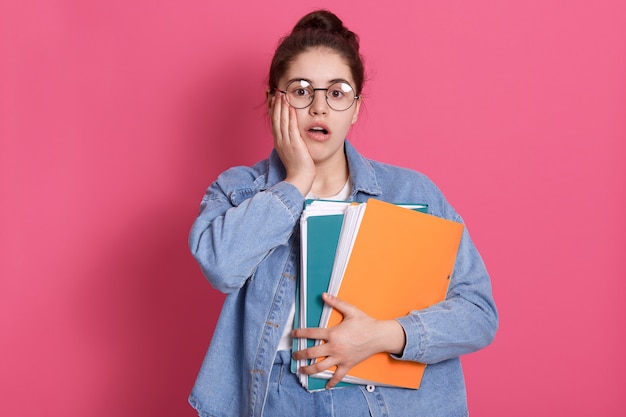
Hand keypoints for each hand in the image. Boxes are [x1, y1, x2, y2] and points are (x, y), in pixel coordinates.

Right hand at [270, 92, 315, 194]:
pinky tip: (291, 107)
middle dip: (275, 104)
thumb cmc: (298, 167)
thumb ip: (289, 141)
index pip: (274, 121)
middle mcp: (280, 140)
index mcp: (278, 142)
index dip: (272, 109)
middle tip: (275, 91)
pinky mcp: (294, 145)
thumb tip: (291, 133)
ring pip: (282, 121)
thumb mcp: (291, 152)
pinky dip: (290, 117)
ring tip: (282, 94)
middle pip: (275, 118)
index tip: (271, 97)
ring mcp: (286, 142)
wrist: (299, 179)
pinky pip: (291, 128)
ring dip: (282, 106)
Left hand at [291, 293, 405, 388]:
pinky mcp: (347, 365)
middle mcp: (334, 347)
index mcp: (333, 334)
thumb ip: (336, 302)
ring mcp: (340, 358)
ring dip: (309, 370)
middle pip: (311, 353)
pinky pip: (338, 376)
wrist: (379, 336)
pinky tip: (326, 386)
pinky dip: (331, 382)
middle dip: (300, 355)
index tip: (293, 334)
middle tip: (294, 356)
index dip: (300, 333)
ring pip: (320, 367)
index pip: (311, 334)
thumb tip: (324, 295)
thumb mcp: (350, 310)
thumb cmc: (365, 323)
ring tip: (301, 370)